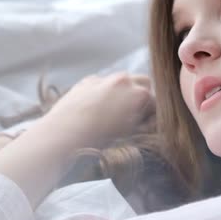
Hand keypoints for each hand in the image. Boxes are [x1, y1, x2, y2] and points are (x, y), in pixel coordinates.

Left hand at [40, 72, 154, 148]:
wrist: (64, 135)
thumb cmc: (99, 140)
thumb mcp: (129, 134)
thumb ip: (142, 124)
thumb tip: (146, 122)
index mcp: (139, 95)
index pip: (156, 102)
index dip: (153, 116)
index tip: (145, 127)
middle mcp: (124, 81)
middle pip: (144, 82)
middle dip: (142, 96)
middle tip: (134, 115)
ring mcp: (105, 78)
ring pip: (123, 80)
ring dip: (124, 91)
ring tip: (114, 112)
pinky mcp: (88, 80)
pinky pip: (103, 82)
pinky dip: (105, 91)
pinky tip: (96, 108)